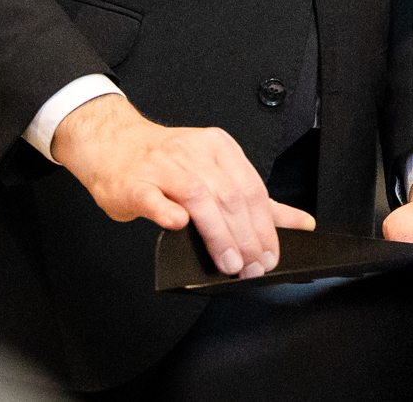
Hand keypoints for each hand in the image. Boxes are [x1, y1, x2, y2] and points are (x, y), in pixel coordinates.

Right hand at [49, 93, 314, 277]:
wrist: (112, 146)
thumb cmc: (164, 164)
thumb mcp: (212, 171)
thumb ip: (252, 199)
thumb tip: (299, 223)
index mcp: (217, 148)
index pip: (251, 189)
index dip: (264, 226)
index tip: (270, 255)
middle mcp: (193, 153)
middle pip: (229, 196)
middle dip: (246, 236)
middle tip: (253, 267)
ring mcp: (162, 166)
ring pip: (198, 197)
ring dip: (218, 234)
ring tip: (230, 262)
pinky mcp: (135, 183)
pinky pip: (153, 198)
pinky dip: (167, 213)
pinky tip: (179, 227)